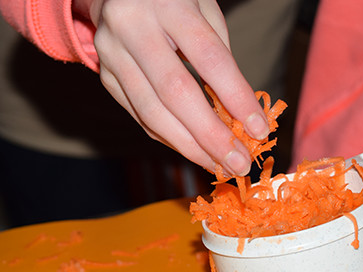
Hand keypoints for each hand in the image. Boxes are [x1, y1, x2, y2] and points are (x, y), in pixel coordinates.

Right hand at [76, 0, 268, 175]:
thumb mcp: (203, 8)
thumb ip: (220, 55)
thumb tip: (239, 112)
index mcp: (168, 4)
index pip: (208, 58)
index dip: (235, 97)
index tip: (258, 129)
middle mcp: (133, 27)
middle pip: (175, 92)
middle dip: (210, 135)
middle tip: (238, 163)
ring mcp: (112, 53)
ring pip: (151, 111)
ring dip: (188, 146)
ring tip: (218, 165)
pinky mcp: (104, 74)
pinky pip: (138, 115)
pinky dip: (168, 137)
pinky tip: (192, 150)